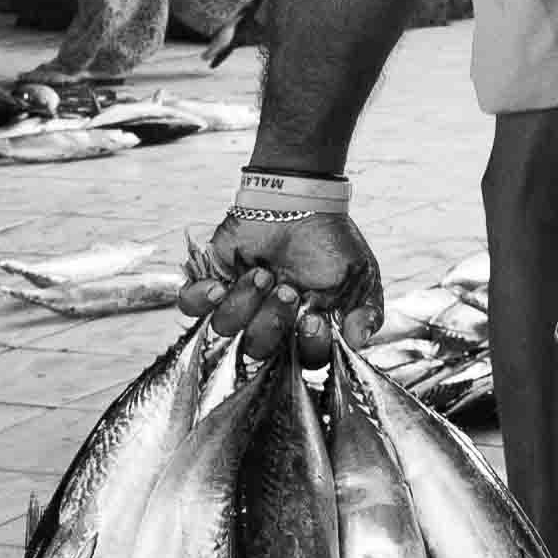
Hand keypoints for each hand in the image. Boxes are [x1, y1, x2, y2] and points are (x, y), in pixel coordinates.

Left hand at [180, 206, 383, 363]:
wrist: (300, 197)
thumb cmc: (332, 240)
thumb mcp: (361, 276)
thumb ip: (366, 312)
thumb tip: (356, 342)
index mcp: (304, 332)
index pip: (303, 360)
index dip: (306, 346)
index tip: (312, 319)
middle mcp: (269, 325)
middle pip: (259, 351)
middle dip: (272, 322)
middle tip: (288, 289)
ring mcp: (238, 305)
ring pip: (226, 329)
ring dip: (244, 303)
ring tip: (263, 273)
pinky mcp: (212, 284)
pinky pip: (191, 307)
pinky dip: (201, 298)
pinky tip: (219, 284)